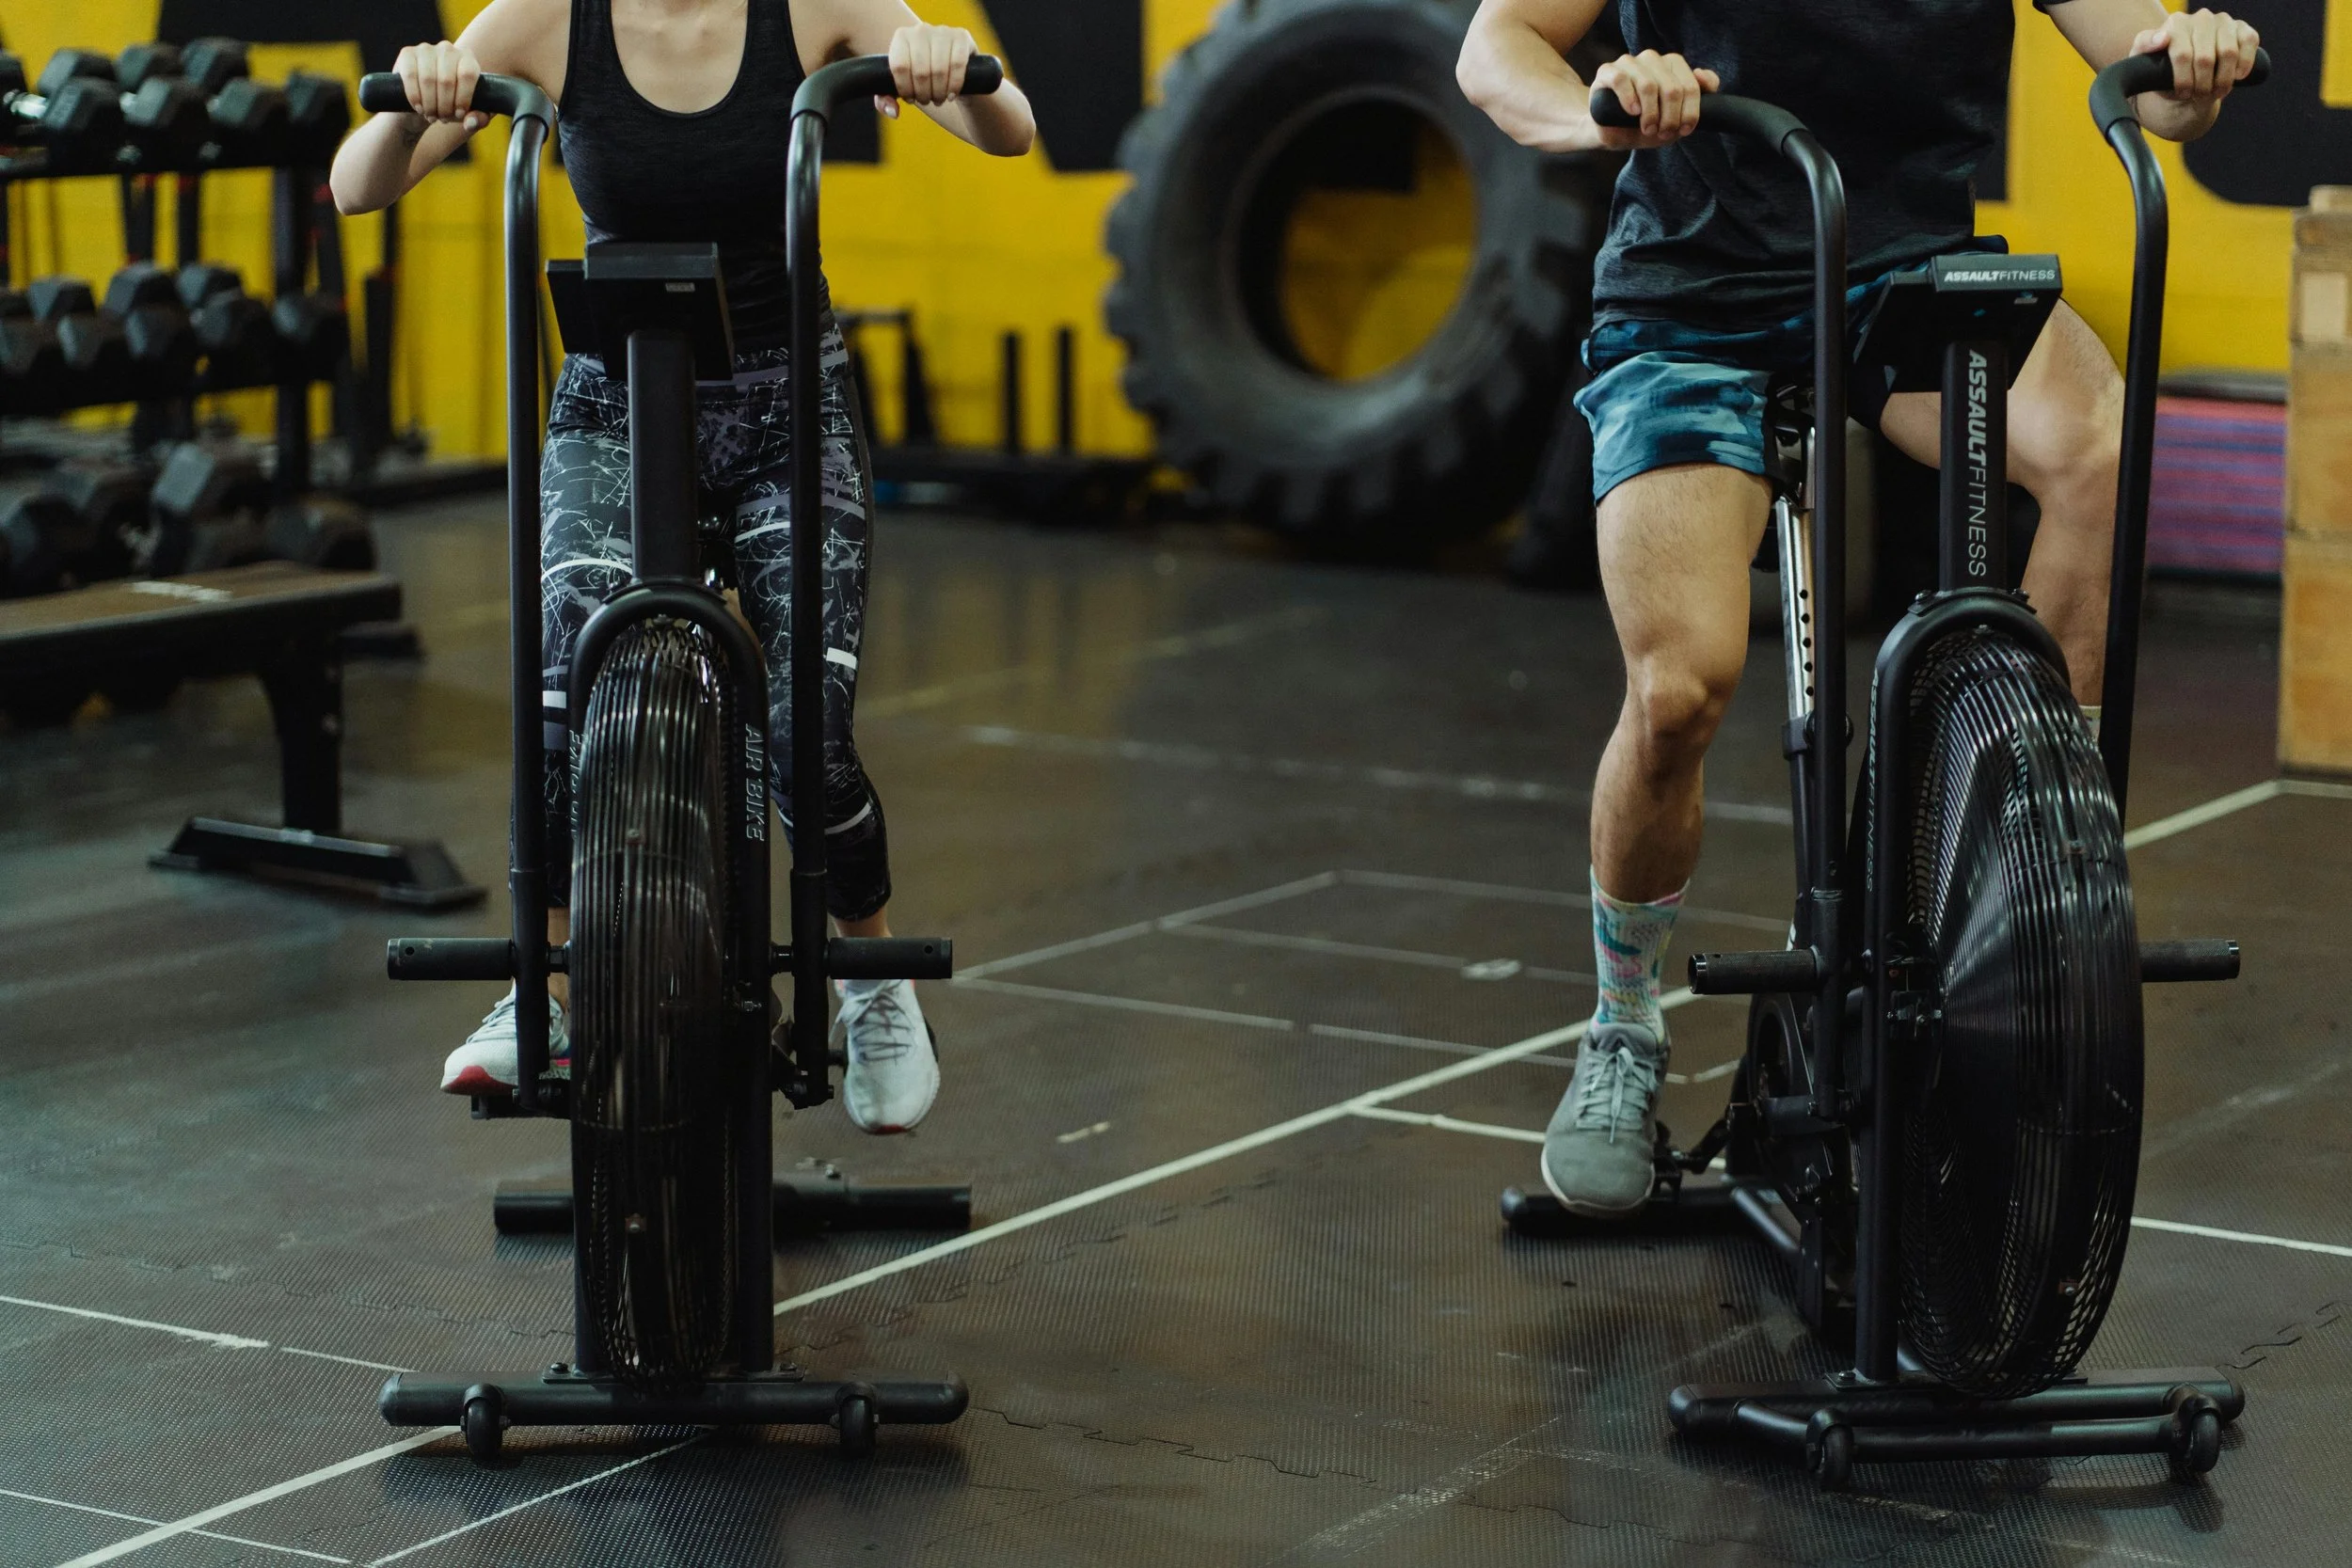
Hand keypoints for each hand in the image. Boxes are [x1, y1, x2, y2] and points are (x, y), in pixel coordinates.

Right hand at [392, 40, 486, 132]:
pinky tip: (419, 108)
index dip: (463, 98)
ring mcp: (426, 49)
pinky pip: (410, 76)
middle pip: (446, 80)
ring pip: (428, 79)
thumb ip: (479, 119)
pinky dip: (414, 96)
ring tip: (432, 116)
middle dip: (444, 106)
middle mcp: (447, 49)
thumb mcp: (470, 114)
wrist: (425, 99)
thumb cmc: (452, 104)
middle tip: (443, 119)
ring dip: (430, 104)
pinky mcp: (407, 53)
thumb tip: (470, 123)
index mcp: (467, 58)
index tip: (459, 114)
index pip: (468, 74)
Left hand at [877, 24, 977, 118]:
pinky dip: (954, 85)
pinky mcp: (962, 37)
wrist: (949, 67)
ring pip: (939, 70)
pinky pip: (957, 64)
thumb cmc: (920, 79)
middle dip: (923, 94)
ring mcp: (942, 31)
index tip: (910, 98)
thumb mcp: (900, 89)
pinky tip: (951, 94)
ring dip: (939, 92)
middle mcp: (921, 30)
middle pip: (920, 71)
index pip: (899, 66)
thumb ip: (885, 101)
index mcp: (901, 37)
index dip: (905, 88)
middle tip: (926, 101)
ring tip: (938, 99)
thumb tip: (894, 112)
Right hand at [1588, 51, 1719, 150]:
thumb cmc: (1643, 123)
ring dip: (1651, 113)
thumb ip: (1697, 98)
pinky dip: (1629, 99)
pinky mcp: (1607, 71)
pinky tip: (1632, 112)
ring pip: (1648, 84)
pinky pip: (1621, 80)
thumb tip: (1704, 78)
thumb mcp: (1674, 118)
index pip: (1691, 85)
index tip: (1684, 130)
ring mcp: (1629, 63)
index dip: (1691, 112)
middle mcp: (1652, 59)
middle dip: (1670, 117)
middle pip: (1672, 88)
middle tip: (1663, 133)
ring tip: (1647, 128)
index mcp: (1672, 65)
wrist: (1608, 130)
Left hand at [2131, 9, 2259, 102]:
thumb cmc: (2160, 68)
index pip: (2182, 55)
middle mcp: (2200, 18)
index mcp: (2175, 23)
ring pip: (2228, 53)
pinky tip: (2236, 77)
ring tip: (2215, 92)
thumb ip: (2144, 47)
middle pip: (2205, 59)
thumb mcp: (2142, 61)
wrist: (2184, 72)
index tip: (2182, 93)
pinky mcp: (2242, 28)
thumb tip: (2162, 39)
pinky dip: (2244, 64)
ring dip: (2223, 79)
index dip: (2183, 80)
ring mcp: (2222, 21)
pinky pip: (2249, 42)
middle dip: (2202, 85)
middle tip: (2198, 97)